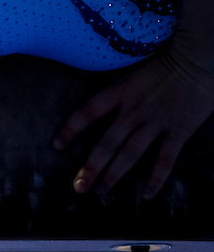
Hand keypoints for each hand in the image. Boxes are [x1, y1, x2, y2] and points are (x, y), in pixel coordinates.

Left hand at [53, 46, 213, 197]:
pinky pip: (165, 159)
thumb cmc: (164, 62)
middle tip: (78, 187)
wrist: (197, 59)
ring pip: (130, 154)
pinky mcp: (178, 131)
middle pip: (107, 143)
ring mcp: (156, 122)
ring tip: (101, 191)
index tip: (56, 145)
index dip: (70, 129)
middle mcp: (133, 110)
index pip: (87, 112)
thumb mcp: (131, 73)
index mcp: (119, 91)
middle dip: (91, 167)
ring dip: (114, 175)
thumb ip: (118, 92)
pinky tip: (146, 194)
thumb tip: (100, 108)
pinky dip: (155, 178)